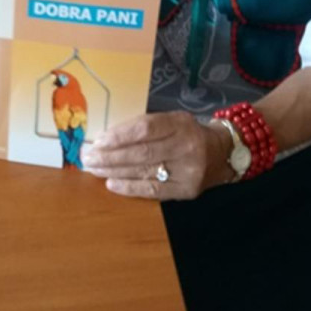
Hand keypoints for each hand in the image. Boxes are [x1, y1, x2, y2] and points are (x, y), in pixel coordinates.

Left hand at [82, 111, 232, 200]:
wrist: (222, 153)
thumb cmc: (188, 134)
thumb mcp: (173, 120)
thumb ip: (146, 127)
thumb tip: (107, 138)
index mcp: (181, 123)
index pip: (145, 128)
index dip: (119, 135)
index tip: (99, 140)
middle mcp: (186, 146)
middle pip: (141, 152)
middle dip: (110, 155)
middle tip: (88, 157)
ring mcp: (188, 170)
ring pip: (144, 171)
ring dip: (114, 170)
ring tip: (94, 169)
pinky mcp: (186, 190)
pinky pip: (152, 190)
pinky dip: (129, 187)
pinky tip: (111, 183)